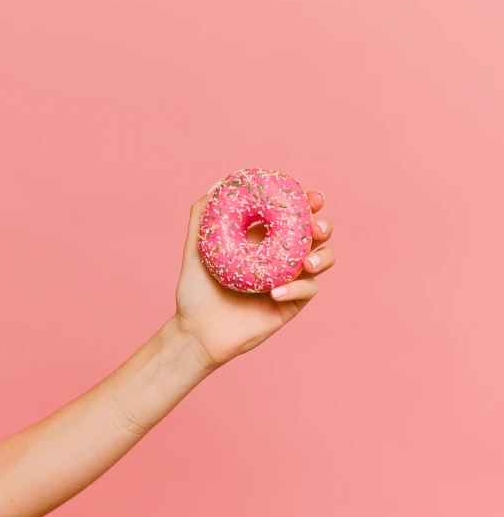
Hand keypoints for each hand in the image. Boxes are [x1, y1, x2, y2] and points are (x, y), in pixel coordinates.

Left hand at [174, 186, 334, 368]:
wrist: (197, 332)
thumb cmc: (195, 291)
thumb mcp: (195, 248)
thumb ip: (201, 216)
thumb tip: (219, 183)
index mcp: (262, 238)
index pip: (291, 215)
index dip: (306, 203)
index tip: (310, 196)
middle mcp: (280, 256)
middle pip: (315, 235)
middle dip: (323, 225)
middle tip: (316, 226)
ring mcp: (289, 280)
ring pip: (321, 261)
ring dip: (322, 257)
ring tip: (307, 262)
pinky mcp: (291, 304)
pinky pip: (308, 291)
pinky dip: (298, 288)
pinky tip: (276, 292)